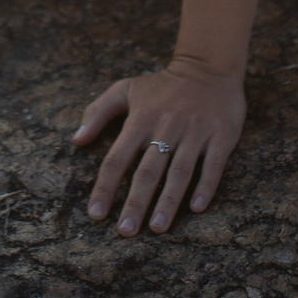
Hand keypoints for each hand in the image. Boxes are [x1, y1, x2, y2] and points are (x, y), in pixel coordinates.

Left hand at [72, 61, 245, 235]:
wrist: (209, 66)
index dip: (105, 187)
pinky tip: (197, 207)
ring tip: (157, 228)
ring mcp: (195, 131)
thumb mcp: (126, 89)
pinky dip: (205, 186)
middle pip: (147, 171)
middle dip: (135, 203)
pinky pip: (213, 164)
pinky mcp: (221, 134)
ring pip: (179, 172)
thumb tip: (76, 140)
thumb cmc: (163, 84)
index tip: (96, 215)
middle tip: (126, 231)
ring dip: (167, 202)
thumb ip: (98, 111)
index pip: (117, 159)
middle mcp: (166, 127)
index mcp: (141, 119)